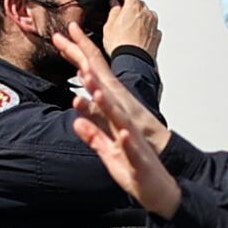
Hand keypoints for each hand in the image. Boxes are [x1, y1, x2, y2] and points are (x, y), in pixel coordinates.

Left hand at [57, 26, 182, 218]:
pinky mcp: (139, 161)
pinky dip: (126, 141)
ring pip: (117, 117)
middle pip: (105, 92)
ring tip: (94, 88)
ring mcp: (132, 139)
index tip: (65, 38)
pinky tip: (122, 134)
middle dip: (90, 72)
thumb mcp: (108, 150)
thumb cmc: (136, 168)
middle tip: (76, 49)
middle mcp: (124, 123)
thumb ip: (93, 133)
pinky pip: (132, 149)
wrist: (162, 188)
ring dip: (106, 103)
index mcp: (115, 118)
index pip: (96, 85)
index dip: (80, 62)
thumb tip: (78, 118)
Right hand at [101, 0, 161, 57]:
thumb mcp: (109, 26)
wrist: (133, 62)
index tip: (120, 4)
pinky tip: (139, 39)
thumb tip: (114, 3)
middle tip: (124, 19)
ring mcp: (154, 25)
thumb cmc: (120, 45)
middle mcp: (147, 14)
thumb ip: (113, 11)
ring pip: (149, 17)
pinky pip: (153, 30)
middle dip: (134, 9)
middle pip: (141, 5)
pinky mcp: (157, 37)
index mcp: (134, 7)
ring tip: (132, 31)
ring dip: (142, 20)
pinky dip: (148, 32)